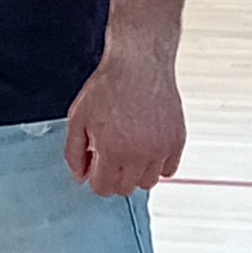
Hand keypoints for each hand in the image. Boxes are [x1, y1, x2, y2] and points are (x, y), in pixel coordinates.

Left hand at [66, 41, 185, 196]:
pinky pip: (169, 170)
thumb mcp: (78, 118)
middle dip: (114, 175)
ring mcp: (161, 149)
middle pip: (125, 189)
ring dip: (136, 172)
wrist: (140, 64)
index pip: (104, 188)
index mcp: (112, 150)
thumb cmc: (107, 87)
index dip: (96, 177)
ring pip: (148, 183)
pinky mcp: (177, 141)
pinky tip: (147, 146)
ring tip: (130, 148)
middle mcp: (139, 154)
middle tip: (112, 152)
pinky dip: (158, 164)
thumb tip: (81, 178)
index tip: (97, 163)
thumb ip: (74, 152)